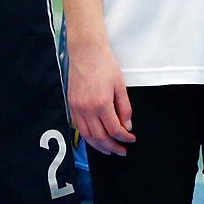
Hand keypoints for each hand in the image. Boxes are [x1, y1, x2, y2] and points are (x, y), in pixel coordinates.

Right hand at [68, 41, 135, 155]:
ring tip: (109, 150)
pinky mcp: (71, 105)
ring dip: (99, 146)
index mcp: (101, 104)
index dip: (124, 138)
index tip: (131, 140)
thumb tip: (127, 127)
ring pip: (87, 136)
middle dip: (112, 147)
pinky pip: (79, 127)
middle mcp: (86, 109)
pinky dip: (88, 136)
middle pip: (99, 138)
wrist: (86, 52)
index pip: (114, 130)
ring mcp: (77, 108)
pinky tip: (96, 138)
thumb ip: (125, 109)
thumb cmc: (105, 65)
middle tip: (122, 151)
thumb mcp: (121, 86)